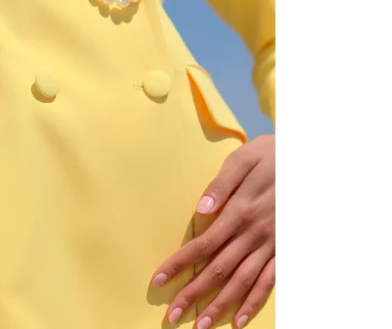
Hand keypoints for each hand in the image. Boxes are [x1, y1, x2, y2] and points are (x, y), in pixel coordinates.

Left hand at [151, 134, 274, 327]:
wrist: (309, 160)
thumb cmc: (269, 155)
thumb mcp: (243, 159)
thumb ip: (221, 184)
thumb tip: (201, 209)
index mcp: (239, 211)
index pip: (202, 245)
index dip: (180, 264)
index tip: (159, 280)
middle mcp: (253, 234)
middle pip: (218, 270)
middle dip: (194, 295)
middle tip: (172, 316)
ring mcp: (271, 245)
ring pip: (242, 283)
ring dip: (219, 306)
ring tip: (200, 326)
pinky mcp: (285, 250)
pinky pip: (269, 283)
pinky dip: (254, 303)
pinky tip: (238, 320)